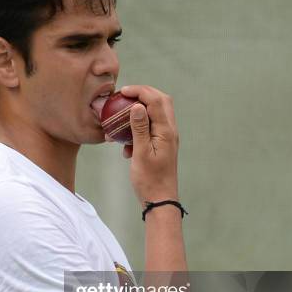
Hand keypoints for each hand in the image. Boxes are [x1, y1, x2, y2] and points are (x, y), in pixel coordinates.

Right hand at [120, 85, 178, 205]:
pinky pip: (151, 129)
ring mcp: (167, 138)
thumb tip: (138, 106)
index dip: (140, 91)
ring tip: (122, 118)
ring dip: (140, 112)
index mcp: (166, 131)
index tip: (123, 92)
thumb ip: (139, 128)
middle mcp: (170, 131)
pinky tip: (125, 145)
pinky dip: (139, 128)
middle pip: (161, 102)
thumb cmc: (150, 180)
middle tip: (125, 96)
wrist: (160, 200)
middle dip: (143, 95)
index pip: (155, 101)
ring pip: (156, 114)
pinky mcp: (162, 146)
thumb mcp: (141, 153)